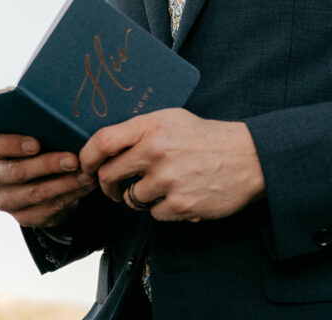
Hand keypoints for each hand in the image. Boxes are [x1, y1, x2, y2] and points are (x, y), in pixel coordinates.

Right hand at [0, 133, 96, 227]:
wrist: (42, 179)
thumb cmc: (39, 147)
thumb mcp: (34, 134)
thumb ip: (39, 128)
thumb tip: (63, 121)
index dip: (12, 144)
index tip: (36, 144)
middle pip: (17, 171)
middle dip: (48, 165)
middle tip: (74, 160)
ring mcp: (7, 200)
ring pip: (36, 193)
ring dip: (65, 183)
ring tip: (86, 175)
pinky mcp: (24, 217)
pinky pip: (48, 209)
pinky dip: (70, 196)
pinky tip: (85, 186)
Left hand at [80, 108, 264, 222]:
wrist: (246, 157)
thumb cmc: (204, 136)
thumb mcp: (170, 118)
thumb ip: (139, 129)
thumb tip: (104, 145)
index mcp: (150, 126)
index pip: (102, 141)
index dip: (87, 156)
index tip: (85, 165)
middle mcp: (155, 152)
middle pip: (109, 175)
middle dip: (106, 185)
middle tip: (112, 186)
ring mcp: (168, 180)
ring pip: (131, 198)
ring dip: (138, 196)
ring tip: (159, 185)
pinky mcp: (181, 205)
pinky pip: (154, 214)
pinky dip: (161, 208)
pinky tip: (177, 194)